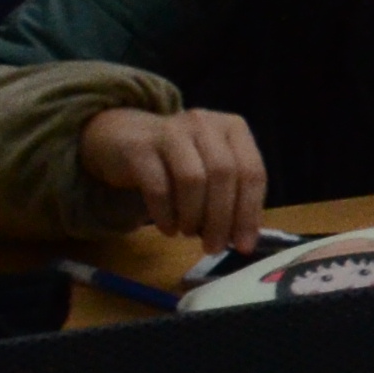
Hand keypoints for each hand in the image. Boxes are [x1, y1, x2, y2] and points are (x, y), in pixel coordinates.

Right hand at [79, 105, 266, 250]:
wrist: (121, 138)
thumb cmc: (176, 159)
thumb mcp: (209, 167)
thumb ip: (229, 194)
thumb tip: (243, 238)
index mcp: (233, 128)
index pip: (252, 171)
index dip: (250, 211)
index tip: (245, 245)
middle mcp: (206, 124)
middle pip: (224, 174)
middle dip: (222, 218)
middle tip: (214, 248)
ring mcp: (172, 132)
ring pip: (192, 179)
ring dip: (193, 215)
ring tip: (188, 234)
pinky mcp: (140, 148)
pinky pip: (158, 187)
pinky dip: (166, 214)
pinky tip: (168, 228)